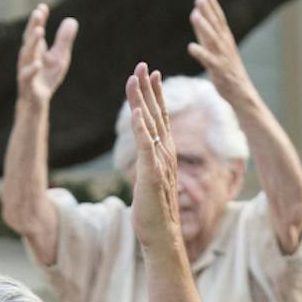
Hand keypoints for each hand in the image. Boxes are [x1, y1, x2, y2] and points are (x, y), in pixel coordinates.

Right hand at [15, 3, 76, 109]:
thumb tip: (71, 20)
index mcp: (36, 49)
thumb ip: (64, 40)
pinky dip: (32, 70)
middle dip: (33, 26)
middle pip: (29, 39)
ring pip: (27, 55)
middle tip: (38, 13)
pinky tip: (38, 64)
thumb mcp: (59, 57)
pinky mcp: (28, 86)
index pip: (35, 31)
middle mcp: (28, 57)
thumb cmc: (46, 77)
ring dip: (32, 43)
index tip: (42, 7)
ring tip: (39, 31)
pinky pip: (27, 77)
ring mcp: (26, 71)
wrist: (36, 102)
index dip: (39, 19)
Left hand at [125, 63, 182, 256]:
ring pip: (150, 124)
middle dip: (148, 89)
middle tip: (142, 65)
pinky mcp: (151, 174)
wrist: (161, 237)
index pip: (158, 118)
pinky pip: (146, 147)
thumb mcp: (150, 181)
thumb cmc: (154, 214)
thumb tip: (146, 156)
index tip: (149, 74)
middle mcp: (165, 153)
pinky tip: (137, 112)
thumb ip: (149, 165)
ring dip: (143, 100)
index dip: (153, 95)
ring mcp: (159, 163)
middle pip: (156, 114)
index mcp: (164, 153)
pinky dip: (141, 128)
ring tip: (136, 78)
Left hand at [185, 0, 247, 98]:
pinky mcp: (218, 70)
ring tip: (194, 15)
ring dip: (204, 27)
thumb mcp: (216, 48)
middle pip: (216, 26)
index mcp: (225, 40)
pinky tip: (191, 47)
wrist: (241, 91)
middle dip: (208, 12)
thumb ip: (205, 33)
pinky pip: (208, 60)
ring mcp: (222, 57)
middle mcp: (225, 46)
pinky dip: (200, 53)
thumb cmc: (227, 70)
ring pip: (212, 39)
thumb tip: (196, 16)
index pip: (219, 20)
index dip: (213, 7)